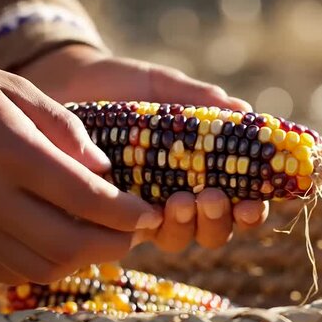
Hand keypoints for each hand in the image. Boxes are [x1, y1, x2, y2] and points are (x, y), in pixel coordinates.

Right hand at [0, 44, 162, 283]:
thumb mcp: (12, 88)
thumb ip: (63, 127)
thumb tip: (104, 168)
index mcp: (8, 152)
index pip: (84, 198)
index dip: (126, 212)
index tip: (150, 213)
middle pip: (69, 244)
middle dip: (115, 244)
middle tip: (135, 232)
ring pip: (43, 267)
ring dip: (84, 259)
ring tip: (102, 238)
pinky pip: (12, 272)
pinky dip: (47, 265)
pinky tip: (60, 244)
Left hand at [19, 44, 268, 251]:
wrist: (68, 84)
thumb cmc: (122, 86)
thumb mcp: (162, 87)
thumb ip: (199, 99)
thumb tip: (243, 108)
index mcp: (200, 168)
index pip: (237, 201)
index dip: (250, 211)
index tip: (254, 203)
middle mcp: (177, 194)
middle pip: (211, 230)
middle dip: (218, 222)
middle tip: (212, 198)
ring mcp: (143, 206)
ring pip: (175, 238)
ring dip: (185, 226)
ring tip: (180, 200)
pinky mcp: (109, 211)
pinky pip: (130, 231)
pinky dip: (142, 224)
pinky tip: (143, 207)